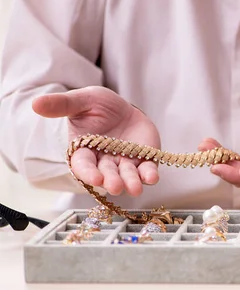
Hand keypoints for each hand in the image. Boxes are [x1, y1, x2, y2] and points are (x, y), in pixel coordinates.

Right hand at [32, 86, 159, 195]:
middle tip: (114, 186)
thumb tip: (35, 103)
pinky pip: (147, 170)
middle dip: (111, 181)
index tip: (94, 178)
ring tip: (135, 188)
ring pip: (127, 176)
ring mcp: (125, 163)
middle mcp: (104, 162)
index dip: (88, 173)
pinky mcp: (144, 160)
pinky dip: (150, 175)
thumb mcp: (81, 101)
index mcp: (84, 151)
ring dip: (131, 182)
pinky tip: (153, 178)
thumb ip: (62, 105)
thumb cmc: (98, 107)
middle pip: (107, 175)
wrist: (123, 108)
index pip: (84, 166)